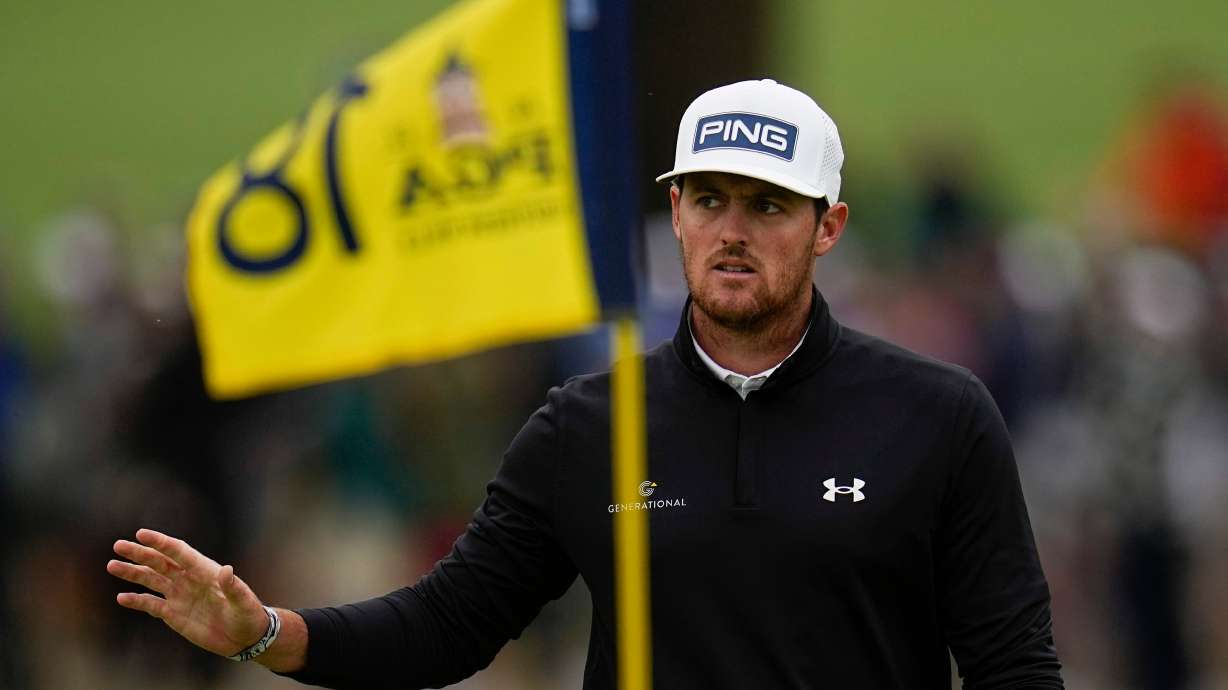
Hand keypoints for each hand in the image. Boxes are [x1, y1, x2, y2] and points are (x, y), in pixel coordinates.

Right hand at [108, 529, 267, 657]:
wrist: (244, 637)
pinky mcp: (173, 613)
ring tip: (112, 565)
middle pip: (160, 562)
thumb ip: (233, 587)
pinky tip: (121, 597)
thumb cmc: (248, 614)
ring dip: (132, 573)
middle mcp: (188, 579)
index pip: (179, 552)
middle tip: (118, 546)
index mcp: (204, 570)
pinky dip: (137, 601)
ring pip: (151, 579)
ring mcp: (179, 595)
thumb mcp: (243, 601)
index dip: (160, 542)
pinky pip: (151, 604)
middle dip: (140, 553)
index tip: (141, 534)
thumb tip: (226, 570)